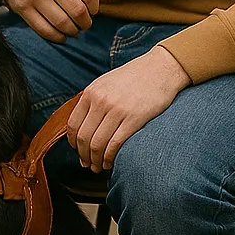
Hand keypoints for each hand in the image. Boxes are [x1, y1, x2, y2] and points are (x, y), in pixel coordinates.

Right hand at [0, 0, 101, 41]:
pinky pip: (43, 29)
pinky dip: (56, 37)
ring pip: (61, 22)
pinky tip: (62, 36)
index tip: (93, 11)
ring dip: (73, 31)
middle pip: (77, 10)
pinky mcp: (22, 7)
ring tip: (74, 30)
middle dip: (86, 22)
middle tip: (85, 24)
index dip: (95, 7)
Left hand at [67, 47, 190, 171]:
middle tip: (87, 165)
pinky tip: (111, 162)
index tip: (78, 151)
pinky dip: (110, 157)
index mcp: (91, 93)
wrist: (161, 68)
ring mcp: (117, 110)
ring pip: (97, 144)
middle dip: (83, 156)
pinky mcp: (134, 118)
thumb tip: (82, 125)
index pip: (73, 125)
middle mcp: (100, 101)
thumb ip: (92, 100)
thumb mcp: (106, 82)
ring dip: (96, 160)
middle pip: (83, 138)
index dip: (73, 143)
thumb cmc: (134, 77)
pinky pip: (115, 144)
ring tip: (98, 167)